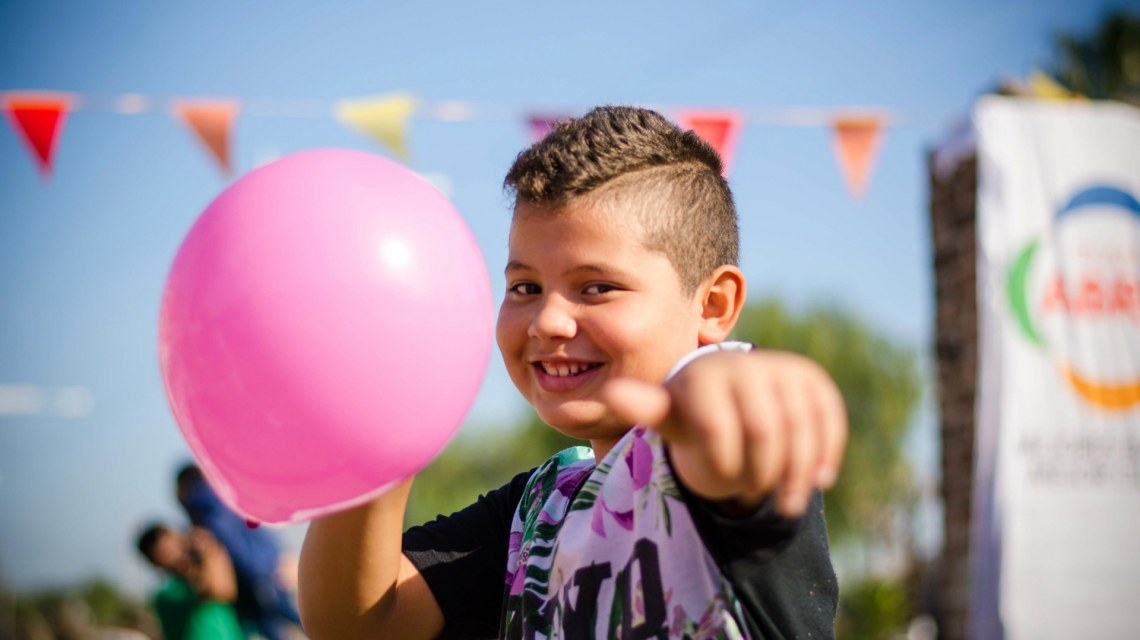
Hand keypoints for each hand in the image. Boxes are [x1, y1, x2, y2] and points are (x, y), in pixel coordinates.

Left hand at [601, 350, 846, 516]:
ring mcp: (783, 369)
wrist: (728, 392)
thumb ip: (645, 408)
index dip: (722, 464)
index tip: (718, 477)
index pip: (718, 429)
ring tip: (787, 505)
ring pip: (801, 425)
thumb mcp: (668, 416)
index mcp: (705, 373)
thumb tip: (613, 393)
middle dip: (762, 471)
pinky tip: (819, 480)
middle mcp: (747, 363)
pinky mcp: (812, 379)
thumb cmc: (692, 413)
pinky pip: (828, 416)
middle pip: (765, 430)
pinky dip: (827, 450)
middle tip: (756, 498)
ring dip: (799, 471)